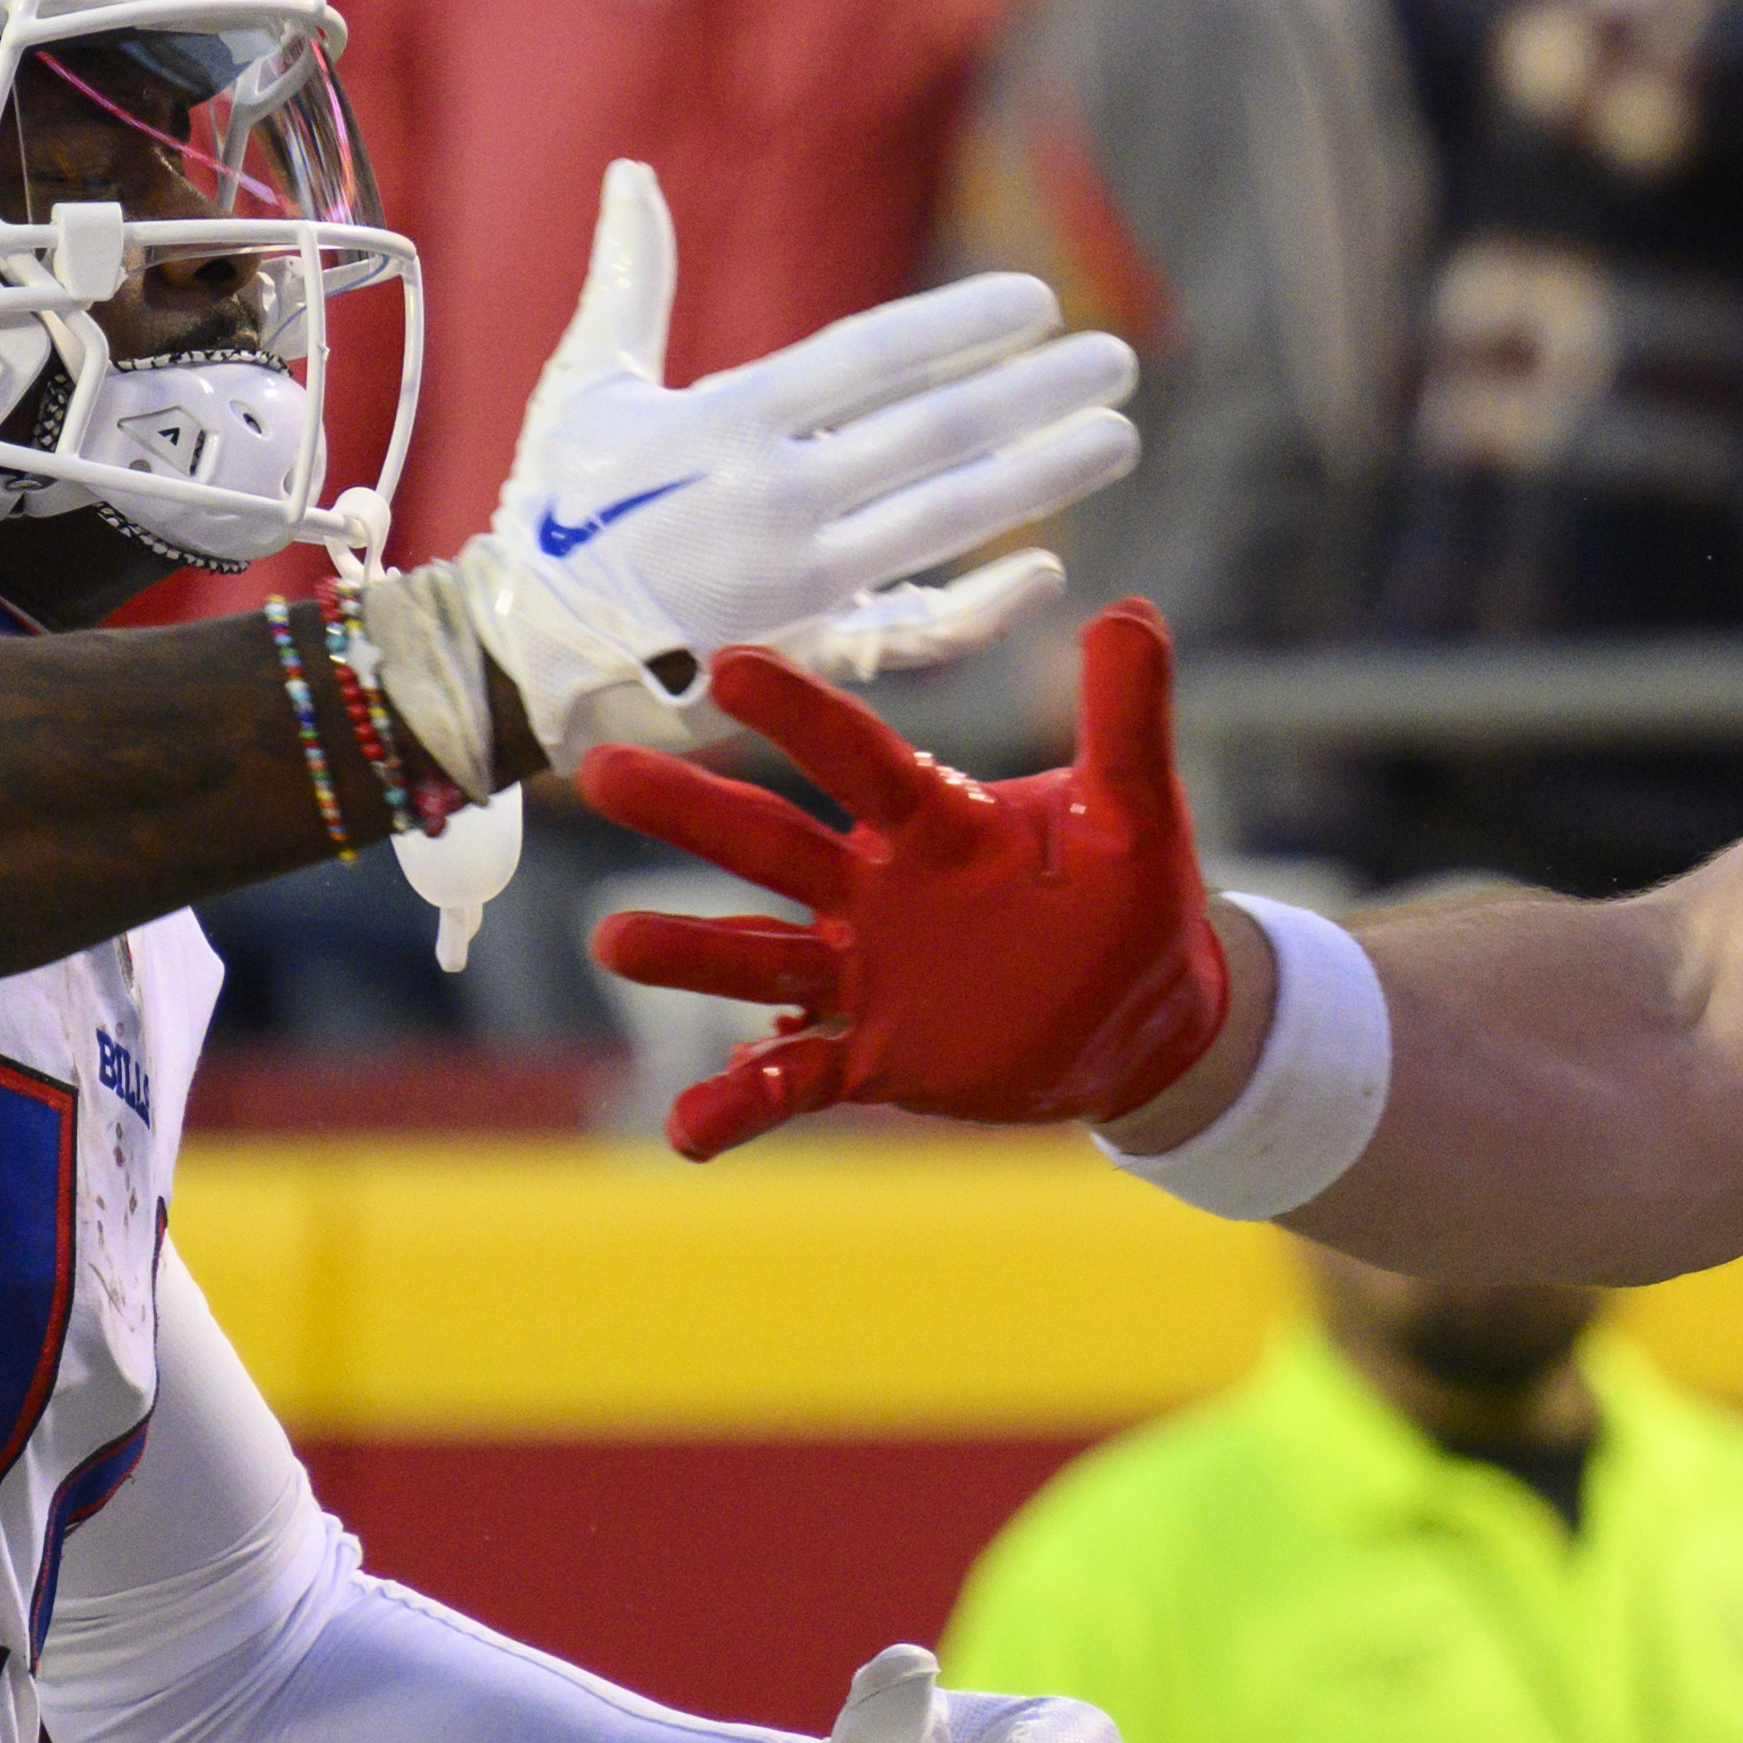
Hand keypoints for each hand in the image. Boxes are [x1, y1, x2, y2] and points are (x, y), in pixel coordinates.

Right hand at [378, 160, 1138, 788]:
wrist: (523, 654)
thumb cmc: (557, 509)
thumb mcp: (586, 388)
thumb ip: (631, 281)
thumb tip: (632, 172)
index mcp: (723, 422)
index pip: (870, 359)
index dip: (960, 325)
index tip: (1037, 302)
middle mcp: (773, 499)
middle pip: (933, 433)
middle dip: (1034, 392)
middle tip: (1120, 358)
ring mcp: (798, 584)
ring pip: (945, 521)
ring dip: (1041, 476)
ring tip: (1115, 434)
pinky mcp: (809, 656)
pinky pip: (915, 633)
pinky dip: (984, 605)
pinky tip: (1049, 567)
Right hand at [580, 603, 1230, 1161]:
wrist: (1139, 1018)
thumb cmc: (1124, 899)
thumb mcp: (1136, 813)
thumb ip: (1126, 721)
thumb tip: (1131, 612)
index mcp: (933, 824)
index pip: (859, 760)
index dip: (800, 715)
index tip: (729, 666)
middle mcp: (876, 893)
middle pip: (771, 844)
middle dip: (692, 812)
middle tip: (603, 771)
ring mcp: (864, 977)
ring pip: (761, 960)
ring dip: (691, 953)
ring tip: (614, 942)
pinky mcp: (874, 1058)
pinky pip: (794, 1085)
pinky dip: (738, 1106)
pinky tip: (685, 1130)